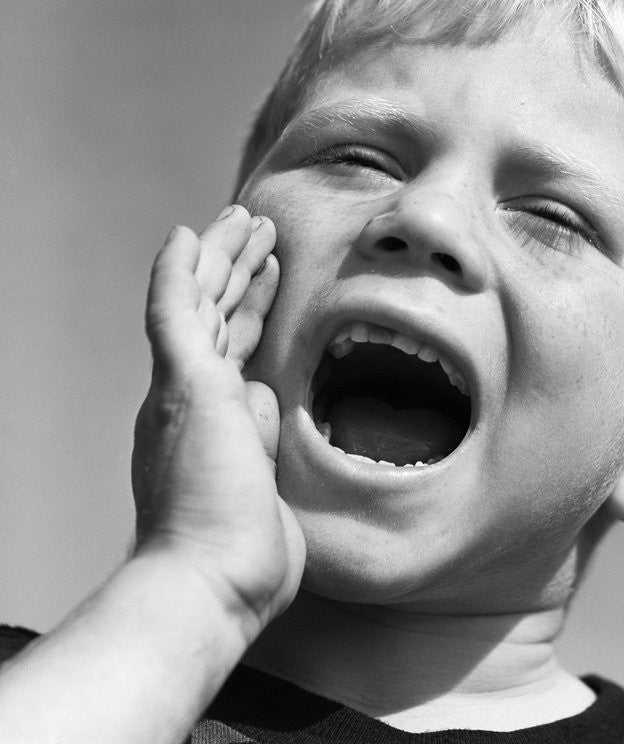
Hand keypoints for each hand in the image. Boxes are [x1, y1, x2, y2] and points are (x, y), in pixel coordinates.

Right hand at [133, 205, 303, 636]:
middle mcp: (187, 401)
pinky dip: (179, 269)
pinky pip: (175, 310)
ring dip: (224, 255)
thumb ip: (264, 437)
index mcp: (209, 424)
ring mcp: (183, 390)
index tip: (268, 277)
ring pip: (200, 301)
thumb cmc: (241, 558)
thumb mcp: (267, 485)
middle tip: (258, 230)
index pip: (231, 349)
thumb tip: (265, 395)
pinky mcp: (186, 385)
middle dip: (237, 270)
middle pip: (214, 316)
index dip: (248, 307)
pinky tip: (189, 233)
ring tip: (247, 217)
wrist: (209, 587)